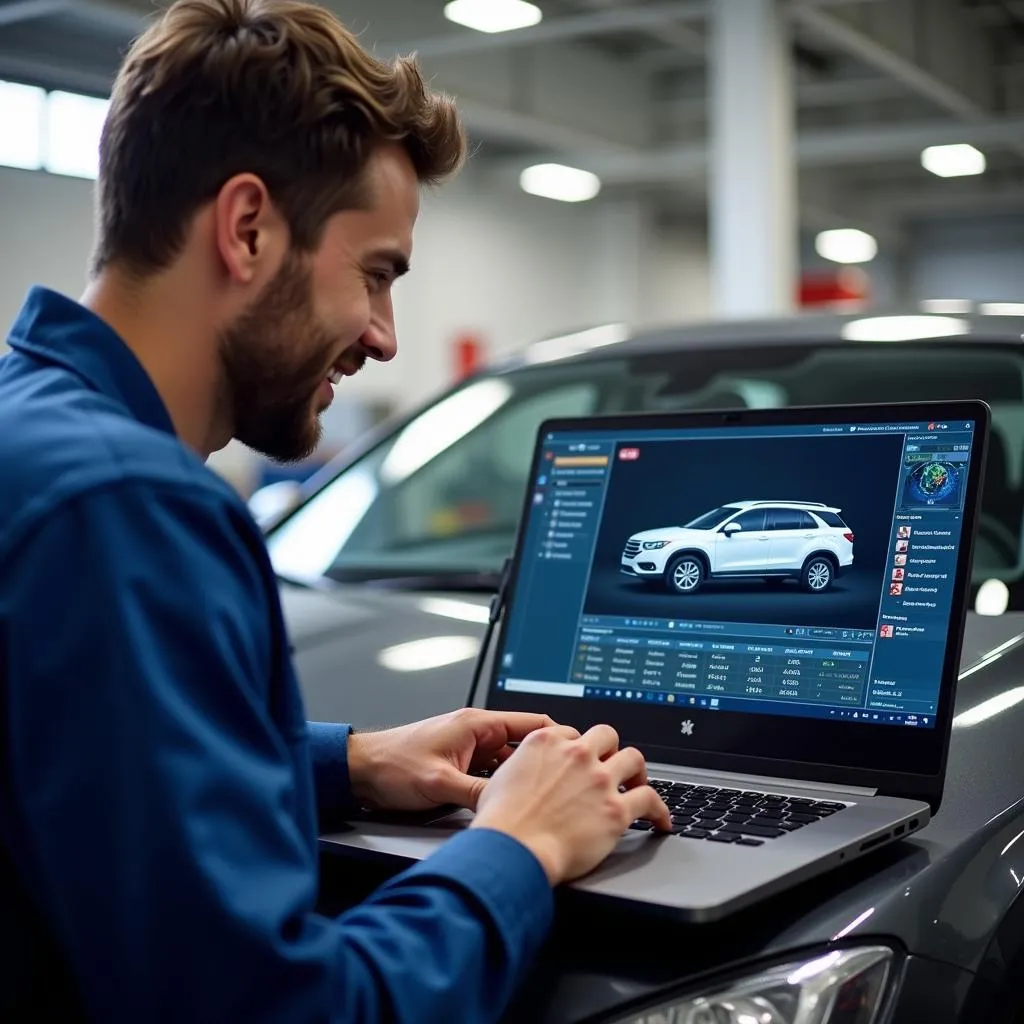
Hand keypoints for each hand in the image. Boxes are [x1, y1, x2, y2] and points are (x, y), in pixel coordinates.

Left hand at [346, 708, 558, 811]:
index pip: (531, 724)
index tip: (580, 753)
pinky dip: (504, 786)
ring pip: (509, 763)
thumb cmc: (392, 765)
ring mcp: (469, 751)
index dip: (559, 738)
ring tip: (548, 795)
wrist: (361, 772)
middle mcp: (476, 734)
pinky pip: (492, 774)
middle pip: (524, 746)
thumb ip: (477, 793)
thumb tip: (507, 806)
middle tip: (570, 781)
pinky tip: (514, 801)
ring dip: (523, 777)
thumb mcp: (440, 782)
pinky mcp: (460, 767)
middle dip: (546, 763)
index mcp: (476, 724)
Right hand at [470, 724, 670, 885]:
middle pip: (607, 735)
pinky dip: (660, 809)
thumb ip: (523, 766)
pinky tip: (661, 820)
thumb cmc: (501, 821)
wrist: (513, 847)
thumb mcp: (501, 777)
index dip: (580, 748)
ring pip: (633, 759)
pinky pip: (650, 799)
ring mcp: (599, 780)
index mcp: (546, 742)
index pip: (574, 734)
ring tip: (638, 783)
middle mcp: (576, 755)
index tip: (582, 760)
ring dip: (637, 771)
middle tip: (612, 765)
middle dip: (611, 749)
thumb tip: (528, 774)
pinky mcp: (616, 810)